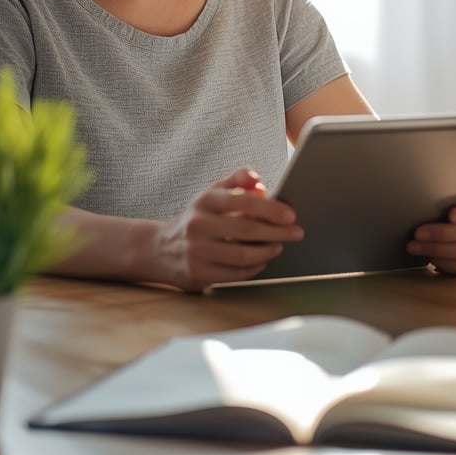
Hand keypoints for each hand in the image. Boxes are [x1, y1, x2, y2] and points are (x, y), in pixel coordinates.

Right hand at [152, 167, 304, 290]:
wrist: (158, 249)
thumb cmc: (196, 217)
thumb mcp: (211, 193)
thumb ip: (236, 180)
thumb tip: (258, 179)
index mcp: (204, 200)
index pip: (242, 201)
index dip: (269, 208)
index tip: (291, 214)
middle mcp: (197, 225)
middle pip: (246, 230)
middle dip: (277, 232)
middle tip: (297, 232)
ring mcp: (195, 251)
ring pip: (241, 255)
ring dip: (267, 251)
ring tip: (280, 246)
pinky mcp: (196, 274)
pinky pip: (233, 274)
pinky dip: (253, 268)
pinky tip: (262, 260)